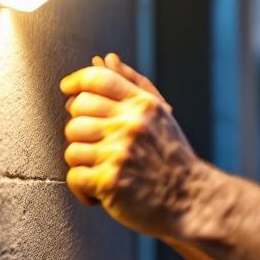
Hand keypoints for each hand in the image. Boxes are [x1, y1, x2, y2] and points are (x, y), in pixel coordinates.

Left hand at [59, 53, 202, 237]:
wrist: (191, 200)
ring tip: (102, 170)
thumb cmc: (171, 158)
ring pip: (72, 147)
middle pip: (76, 113)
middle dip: (80, 130)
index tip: (68, 90)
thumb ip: (133, 85)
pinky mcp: (109, 181)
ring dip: (83, 163)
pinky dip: (82, 188)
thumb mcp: (159, 116)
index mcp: (143, 106)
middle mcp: (131, 125)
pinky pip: (74, 176)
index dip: (76, 82)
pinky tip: (99, 191)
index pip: (97, 79)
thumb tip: (107, 59)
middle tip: (97, 145)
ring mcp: (119, 153)